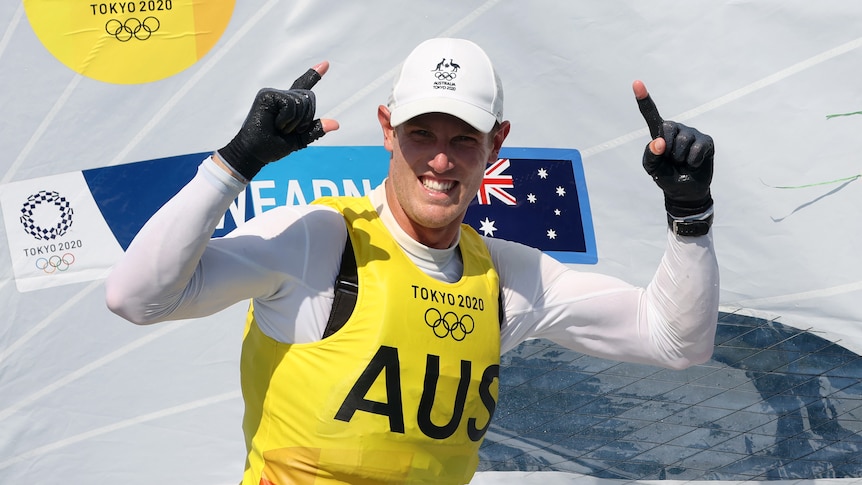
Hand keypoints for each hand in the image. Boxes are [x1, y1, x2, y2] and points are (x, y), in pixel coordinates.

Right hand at [218, 62, 339, 179]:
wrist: (253, 153)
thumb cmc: (272, 147)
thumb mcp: (299, 139)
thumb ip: (315, 130)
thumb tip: (336, 124)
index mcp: (289, 105)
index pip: (303, 87)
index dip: (314, 75)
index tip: (326, 64)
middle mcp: (281, 96)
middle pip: (309, 97)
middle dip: (305, 118)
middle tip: (287, 130)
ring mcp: (273, 93)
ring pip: (301, 101)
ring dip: (295, 121)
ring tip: (280, 128)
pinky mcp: (267, 94)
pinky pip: (290, 104)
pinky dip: (287, 118)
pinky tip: (276, 124)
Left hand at [634, 80, 713, 217]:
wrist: (686, 191)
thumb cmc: (666, 176)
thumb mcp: (652, 169)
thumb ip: (651, 156)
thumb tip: (660, 142)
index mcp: (659, 133)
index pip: (651, 114)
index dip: (643, 98)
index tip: (636, 82)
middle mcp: (676, 128)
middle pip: (668, 131)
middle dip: (668, 151)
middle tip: (672, 161)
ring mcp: (692, 133)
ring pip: (683, 142)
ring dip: (680, 158)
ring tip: (682, 163)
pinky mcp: (706, 140)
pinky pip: (696, 150)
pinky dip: (693, 162)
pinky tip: (693, 164)